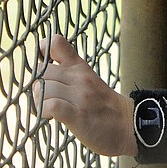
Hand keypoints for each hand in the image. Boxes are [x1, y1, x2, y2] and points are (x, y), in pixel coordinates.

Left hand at [36, 34, 137, 157]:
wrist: (128, 124)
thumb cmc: (103, 105)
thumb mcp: (88, 80)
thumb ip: (68, 72)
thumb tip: (42, 73)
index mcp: (80, 67)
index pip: (56, 43)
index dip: (42, 51)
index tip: (42, 67)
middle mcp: (79, 77)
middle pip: (42, 72)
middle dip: (38, 86)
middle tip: (45, 99)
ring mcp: (80, 96)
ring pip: (43, 88)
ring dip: (40, 101)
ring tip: (49, 110)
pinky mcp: (78, 115)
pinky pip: (51, 105)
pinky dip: (44, 111)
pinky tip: (51, 117)